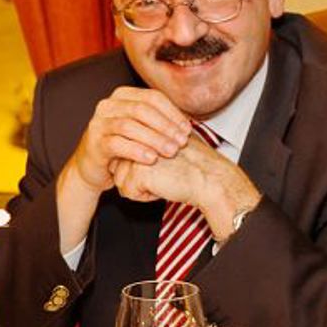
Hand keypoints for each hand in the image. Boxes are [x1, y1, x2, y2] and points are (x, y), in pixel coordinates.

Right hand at [55, 86, 193, 252]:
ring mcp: (99, 123)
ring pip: (130, 126)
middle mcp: (108, 105)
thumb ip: (158, 123)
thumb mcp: (141, 131)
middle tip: (181, 142)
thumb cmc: (121, 148)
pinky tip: (151, 159)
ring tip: (170, 151)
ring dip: (154, 139)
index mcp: (122, 96)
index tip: (187, 130)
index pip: (152, 97)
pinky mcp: (94, 143)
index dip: (172, 113)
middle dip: (165, 126)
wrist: (92, 168)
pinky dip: (137, 150)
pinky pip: (117, 143)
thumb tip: (188, 124)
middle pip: (142, 109)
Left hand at [111, 138, 261, 238]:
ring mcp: (136, 152)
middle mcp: (137, 138)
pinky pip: (128, 192)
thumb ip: (141, 149)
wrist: (209, 176)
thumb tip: (118, 161)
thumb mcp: (164, 148)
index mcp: (143, 130)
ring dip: (142, 188)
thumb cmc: (192, 165)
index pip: (123, 158)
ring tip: (165, 178)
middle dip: (139, 180)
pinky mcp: (137, 170)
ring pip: (121, 182)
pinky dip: (146, 196)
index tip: (164, 166)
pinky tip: (165, 185)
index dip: (141, 171)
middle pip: (118, 170)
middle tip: (165, 174)